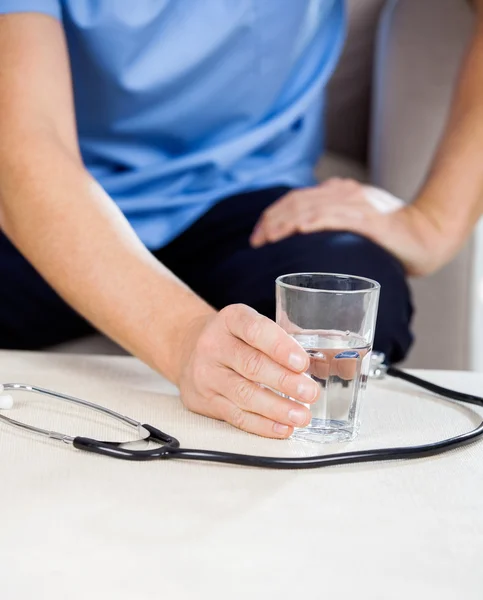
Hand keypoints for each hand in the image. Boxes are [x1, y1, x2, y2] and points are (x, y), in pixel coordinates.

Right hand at [177, 304, 319, 437]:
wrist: (188, 349)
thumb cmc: (234, 338)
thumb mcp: (251, 326)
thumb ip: (284, 341)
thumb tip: (335, 367)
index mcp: (231, 320)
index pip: (255, 330)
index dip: (280, 346)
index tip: (302, 362)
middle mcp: (214, 345)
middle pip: (251, 365)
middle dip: (284, 381)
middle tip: (310, 392)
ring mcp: (206, 374)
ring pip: (244, 394)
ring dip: (277, 408)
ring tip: (301, 416)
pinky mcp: (204, 401)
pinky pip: (236, 416)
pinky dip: (262, 425)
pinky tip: (282, 428)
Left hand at [250, 178, 452, 276]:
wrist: (426, 234)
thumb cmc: (389, 236)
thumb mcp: (354, 224)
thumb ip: (332, 225)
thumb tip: (303, 242)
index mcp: (337, 193)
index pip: (294, 199)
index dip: (272, 216)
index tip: (258, 238)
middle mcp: (342, 193)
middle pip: (295, 202)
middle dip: (271, 222)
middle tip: (256, 243)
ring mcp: (354, 204)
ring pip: (308, 207)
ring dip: (284, 223)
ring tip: (268, 239)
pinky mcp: (367, 219)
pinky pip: (333, 217)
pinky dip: (312, 222)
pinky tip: (297, 230)